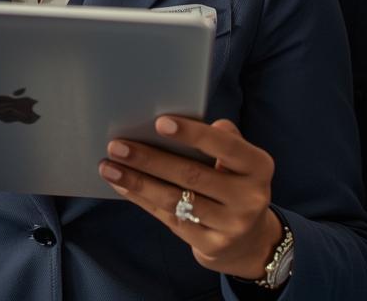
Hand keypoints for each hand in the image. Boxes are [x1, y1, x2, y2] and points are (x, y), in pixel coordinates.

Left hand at [98, 116, 284, 280]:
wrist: (249, 241)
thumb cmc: (235, 185)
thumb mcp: (240, 161)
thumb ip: (221, 140)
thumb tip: (186, 120)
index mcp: (258, 167)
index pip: (225, 146)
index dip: (193, 134)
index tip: (160, 123)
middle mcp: (249, 197)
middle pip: (192, 175)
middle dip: (150, 159)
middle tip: (117, 146)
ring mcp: (231, 225)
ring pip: (175, 200)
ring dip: (137, 182)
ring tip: (109, 167)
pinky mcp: (211, 245)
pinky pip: (169, 219)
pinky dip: (142, 199)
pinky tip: (122, 187)